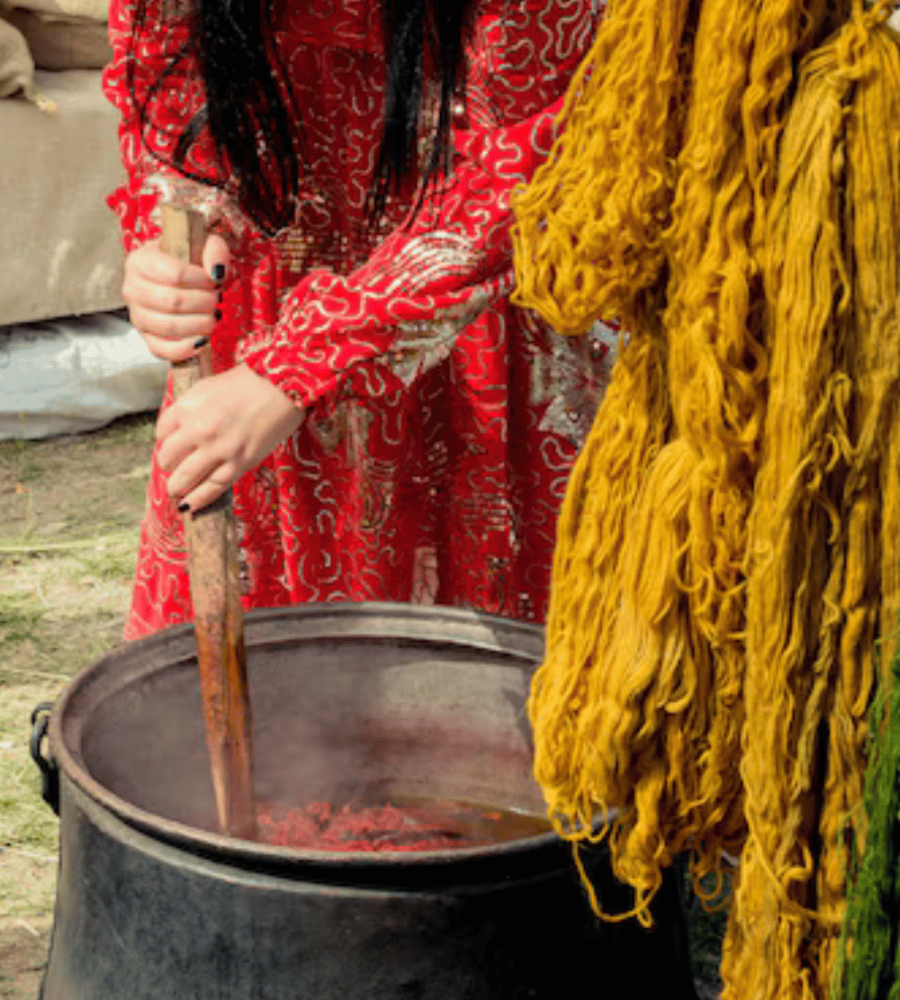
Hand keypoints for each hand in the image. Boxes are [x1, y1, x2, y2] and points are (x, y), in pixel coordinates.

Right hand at [123, 233, 229, 361]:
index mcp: (140, 261)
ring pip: (169, 327)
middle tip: (216, 299)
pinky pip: (162, 350)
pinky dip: (186, 348)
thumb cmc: (188, 261)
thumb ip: (214, 250)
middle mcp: (132, 289)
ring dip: (200, 324)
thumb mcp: (202, 245)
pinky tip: (202, 339)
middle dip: (204, 303)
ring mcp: (137, 316)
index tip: (214, 280)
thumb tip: (216, 272)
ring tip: (212, 316)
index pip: (175, 274)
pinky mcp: (146, 338)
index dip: (202, 280)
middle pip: (173, 302)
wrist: (176, 277)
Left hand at [157, 364, 303, 510]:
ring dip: (177, 488)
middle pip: (168, 457)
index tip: (171, 446)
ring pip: (187, 477)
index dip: (165, 441)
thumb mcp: (209, 385)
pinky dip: (199, 499)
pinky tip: (190, 506)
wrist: (282, 387)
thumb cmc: (249, 382)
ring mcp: (219, 448)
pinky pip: (213, 487)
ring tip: (176, 494)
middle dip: (168, 467)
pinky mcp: (240, 462)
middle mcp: (199, 428)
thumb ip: (190, 405)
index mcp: (188, 406)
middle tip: (171, 471)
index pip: (162, 431)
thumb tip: (179, 427)